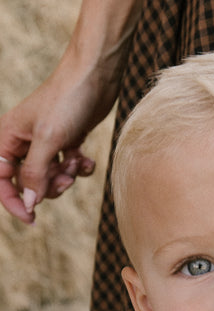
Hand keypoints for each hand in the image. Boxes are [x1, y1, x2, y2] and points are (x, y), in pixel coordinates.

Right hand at [0, 74, 106, 223]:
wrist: (95, 77)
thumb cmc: (66, 101)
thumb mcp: (48, 141)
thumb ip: (36, 173)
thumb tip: (29, 202)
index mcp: (8, 138)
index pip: (2, 179)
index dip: (14, 201)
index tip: (32, 219)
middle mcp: (23, 142)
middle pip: (29, 183)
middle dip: (49, 185)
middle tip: (66, 177)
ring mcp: (46, 143)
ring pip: (50, 178)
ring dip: (66, 176)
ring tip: (77, 163)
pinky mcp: (66, 142)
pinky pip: (69, 168)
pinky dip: (80, 168)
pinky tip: (87, 159)